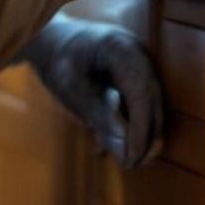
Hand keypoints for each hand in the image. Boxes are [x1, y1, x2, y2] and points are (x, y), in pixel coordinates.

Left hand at [24, 16, 162, 168]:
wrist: (52, 39)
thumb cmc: (57, 59)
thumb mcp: (69, 87)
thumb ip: (97, 113)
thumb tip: (123, 147)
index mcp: (123, 48)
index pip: (141, 95)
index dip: (140, 130)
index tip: (132, 158)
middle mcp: (139, 54)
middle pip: (153, 101)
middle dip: (145, 137)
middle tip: (131, 164)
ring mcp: (140, 64)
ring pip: (151, 106)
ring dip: (139, 134)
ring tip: (123, 159)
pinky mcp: (136, 75)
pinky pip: (140, 104)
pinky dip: (130, 125)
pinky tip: (107, 143)